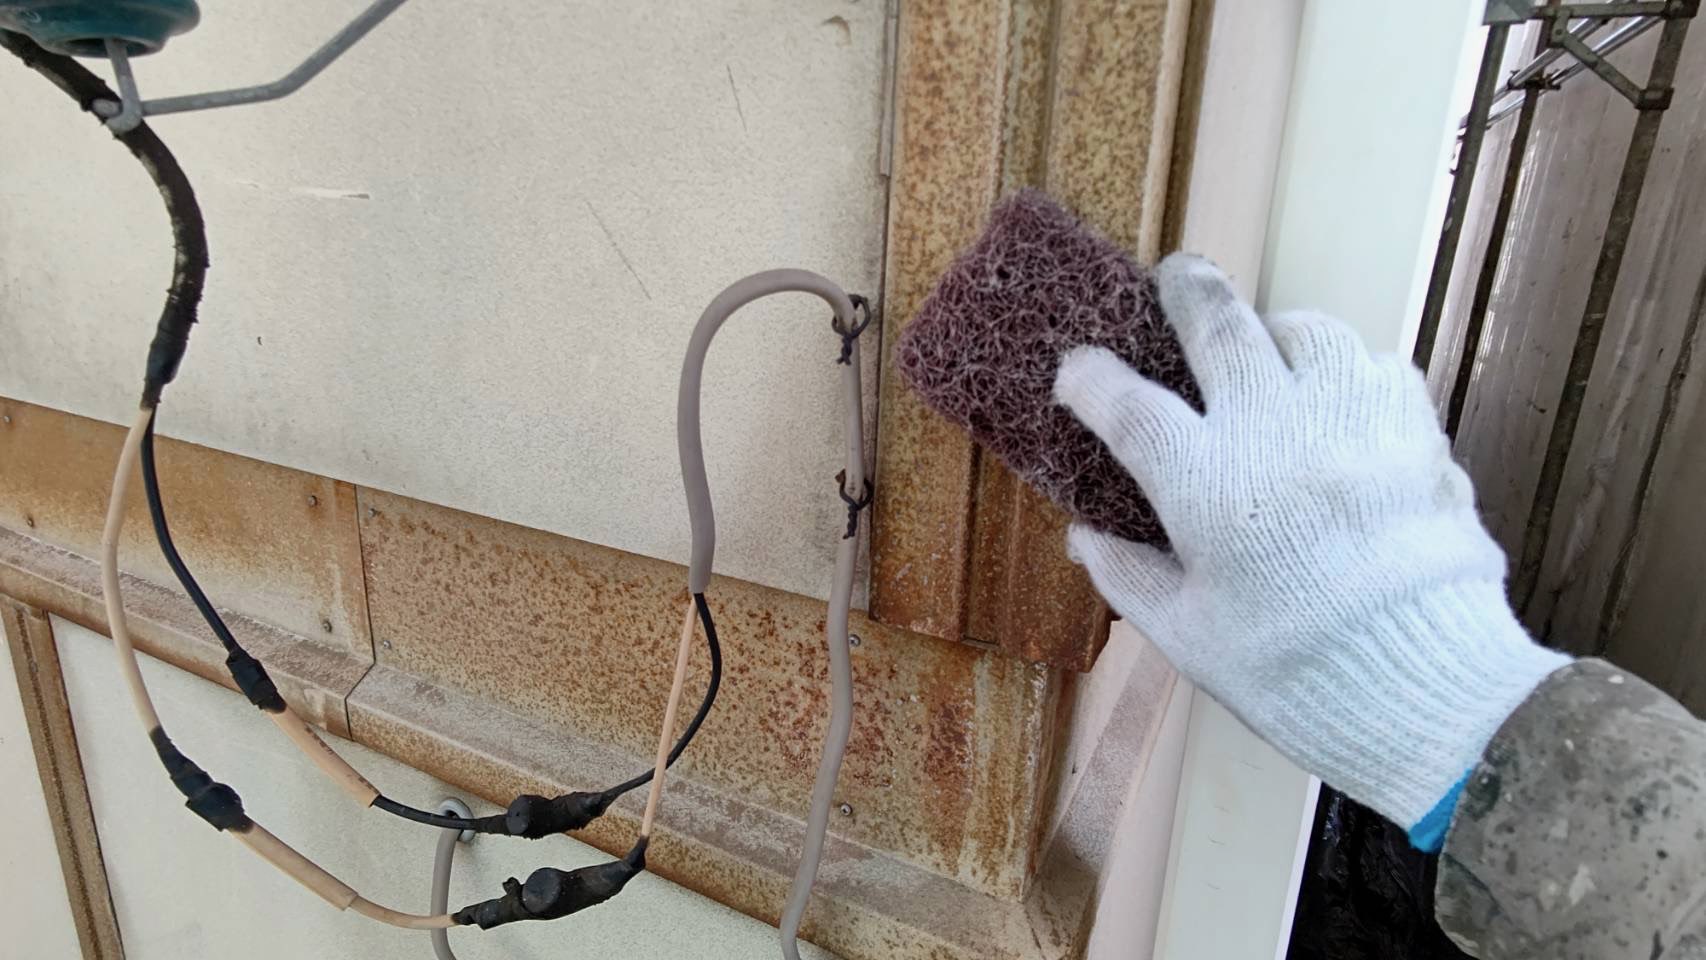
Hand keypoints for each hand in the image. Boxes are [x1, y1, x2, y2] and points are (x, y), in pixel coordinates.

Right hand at [1053, 253, 1567, 843]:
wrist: (1425, 688)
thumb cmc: (1290, 673)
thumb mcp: (1189, 638)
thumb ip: (1130, 577)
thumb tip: (1084, 537)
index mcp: (1206, 483)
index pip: (1127, 405)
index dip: (1090, 379)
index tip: (1077, 371)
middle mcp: (1275, 430)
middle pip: (1220, 326)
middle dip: (1187, 291)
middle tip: (1176, 276)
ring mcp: (1353, 421)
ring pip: (1309, 330)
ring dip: (1277, 328)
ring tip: (1268, 342)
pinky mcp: (1418, 431)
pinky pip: (1378, 368)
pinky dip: (1350, 371)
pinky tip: (1341, 399)